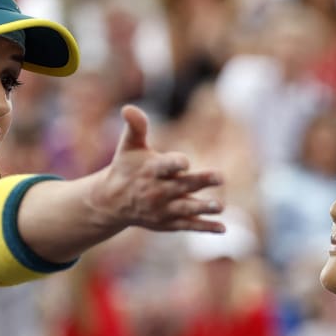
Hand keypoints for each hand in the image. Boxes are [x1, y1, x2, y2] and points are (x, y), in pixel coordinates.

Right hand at [88, 105, 224, 232]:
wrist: (112, 202)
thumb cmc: (126, 168)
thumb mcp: (128, 146)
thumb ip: (135, 127)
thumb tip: (128, 107)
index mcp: (149, 171)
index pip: (163, 167)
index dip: (174, 164)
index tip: (185, 162)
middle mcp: (156, 191)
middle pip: (181, 186)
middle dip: (200, 181)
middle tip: (220, 177)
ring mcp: (163, 209)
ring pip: (185, 209)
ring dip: (203, 208)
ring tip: (220, 206)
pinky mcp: (168, 223)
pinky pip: (188, 225)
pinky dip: (204, 227)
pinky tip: (222, 228)